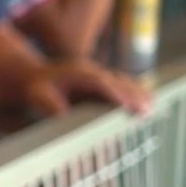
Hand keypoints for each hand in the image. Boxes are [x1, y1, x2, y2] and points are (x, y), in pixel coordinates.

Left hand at [23, 59, 152, 117]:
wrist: (32, 77)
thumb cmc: (35, 89)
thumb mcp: (38, 96)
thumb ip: (50, 105)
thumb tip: (63, 115)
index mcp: (77, 74)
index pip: (101, 83)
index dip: (115, 94)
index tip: (127, 105)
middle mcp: (91, 70)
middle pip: (117, 81)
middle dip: (133, 95)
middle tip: (148, 109)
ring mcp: (97, 73)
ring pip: (123, 82)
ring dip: (138, 93)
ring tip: (153, 106)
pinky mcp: (100, 79)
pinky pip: (121, 84)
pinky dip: (134, 92)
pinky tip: (147, 101)